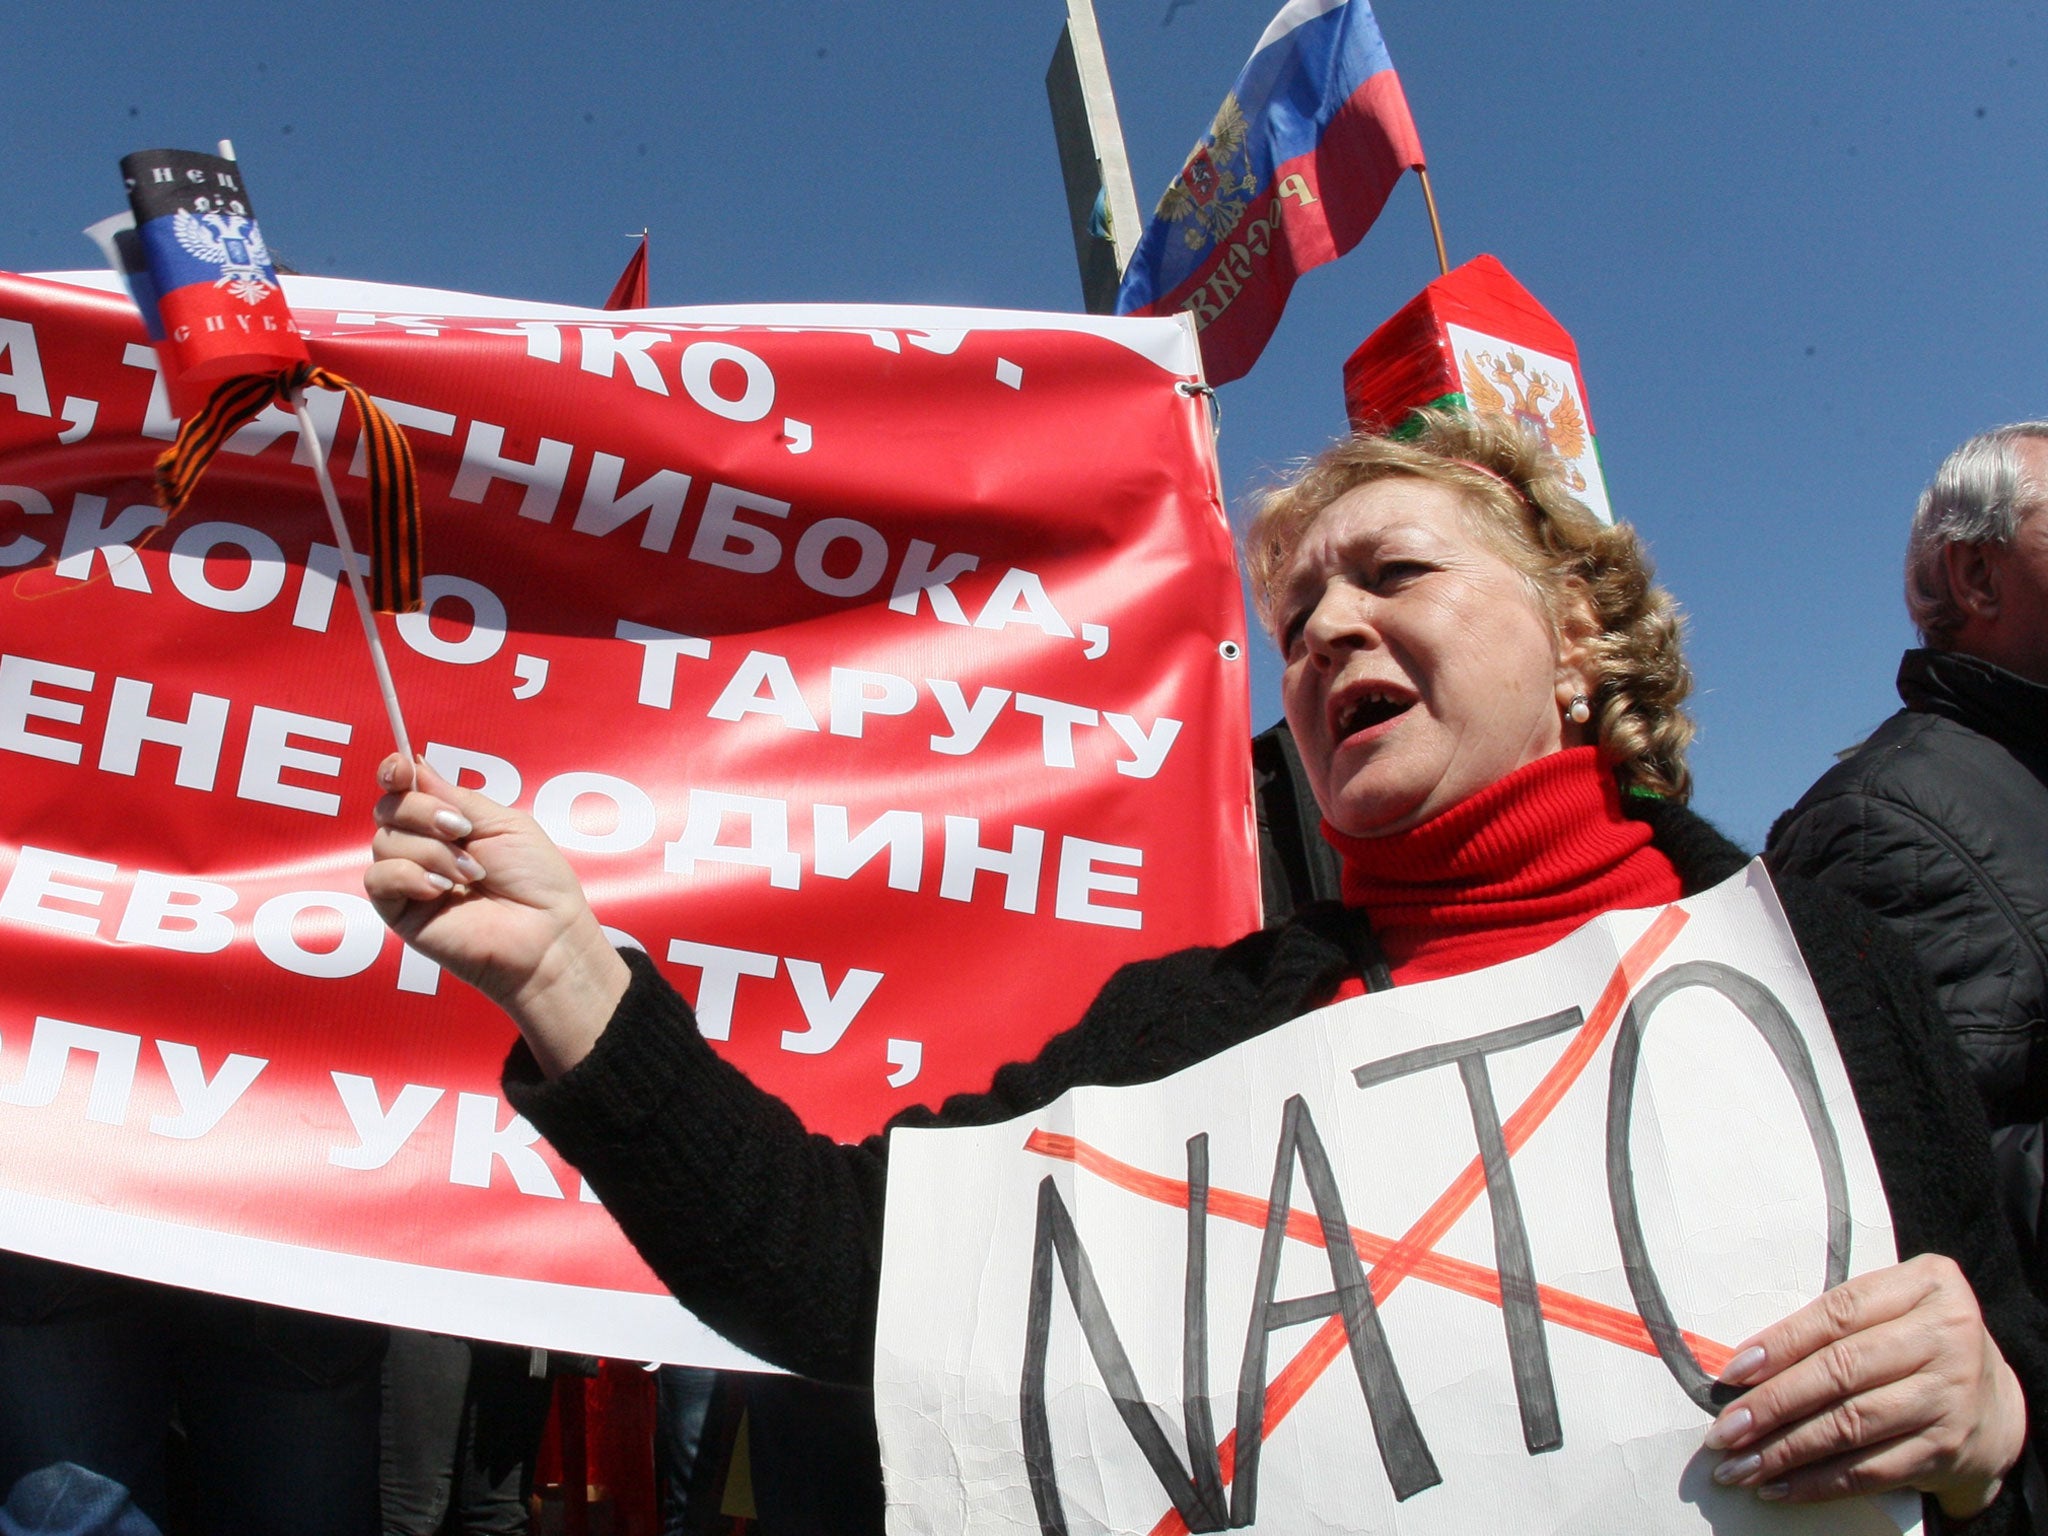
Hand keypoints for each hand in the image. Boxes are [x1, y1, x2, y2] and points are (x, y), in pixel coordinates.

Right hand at [364, 753, 628, 1075]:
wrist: (545, 935)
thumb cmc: (537, 881)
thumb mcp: (503, 824)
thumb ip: (455, 798)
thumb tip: (413, 765)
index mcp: (449, 825)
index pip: (404, 790)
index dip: (395, 773)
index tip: (399, 768)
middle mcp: (424, 849)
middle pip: (388, 809)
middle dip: (422, 812)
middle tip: (463, 831)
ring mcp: (410, 880)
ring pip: (384, 841)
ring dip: (431, 851)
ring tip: (471, 873)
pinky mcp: (399, 912)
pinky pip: (378, 878)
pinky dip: (409, 875)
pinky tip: (441, 889)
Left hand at [1702, 1253, 2026, 1517]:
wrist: (1994, 1406)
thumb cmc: (1918, 1345)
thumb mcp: (1891, 1310)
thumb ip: (1832, 1322)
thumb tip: (1746, 1364)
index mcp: (1927, 1286)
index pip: (1839, 1313)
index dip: (1781, 1343)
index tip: (1735, 1372)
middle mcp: (1946, 1338)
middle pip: (1840, 1371)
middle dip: (1772, 1404)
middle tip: (1726, 1429)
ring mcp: (1951, 1396)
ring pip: (1851, 1424)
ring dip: (1786, 1449)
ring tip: (1740, 1464)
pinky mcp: (1948, 1448)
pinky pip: (1872, 1469)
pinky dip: (1820, 1481)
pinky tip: (1781, 1486)